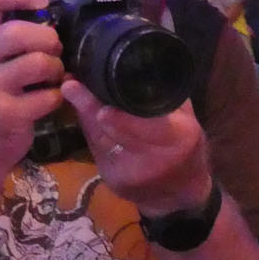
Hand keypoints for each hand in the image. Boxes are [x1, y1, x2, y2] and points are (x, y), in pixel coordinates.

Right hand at [0, 0, 66, 175]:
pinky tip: (49, 100)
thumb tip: (47, 11)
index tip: (42, 4)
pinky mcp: (4, 113)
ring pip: (37, 63)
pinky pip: (46, 96)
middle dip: (48, 39)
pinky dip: (56, 97)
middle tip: (55, 50)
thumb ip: (3, 36)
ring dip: (55, 68)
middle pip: (18, 32)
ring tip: (53, 76)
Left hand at [59, 80, 212, 218]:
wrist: (180, 198)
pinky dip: (91, 131)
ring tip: (73, 91)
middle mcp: (153, 158)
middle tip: (71, 84)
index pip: (138, 119)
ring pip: (99, 137)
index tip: (89, 84)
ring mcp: (130, 173)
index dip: (111, 105)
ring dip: (85, 114)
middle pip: (112, 127)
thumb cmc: (186, 151)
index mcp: (177, 138)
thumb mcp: (187, 121)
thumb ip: (167, 95)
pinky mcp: (114, 182)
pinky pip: (96, 150)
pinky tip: (85, 115)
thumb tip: (142, 61)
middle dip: (89, 105)